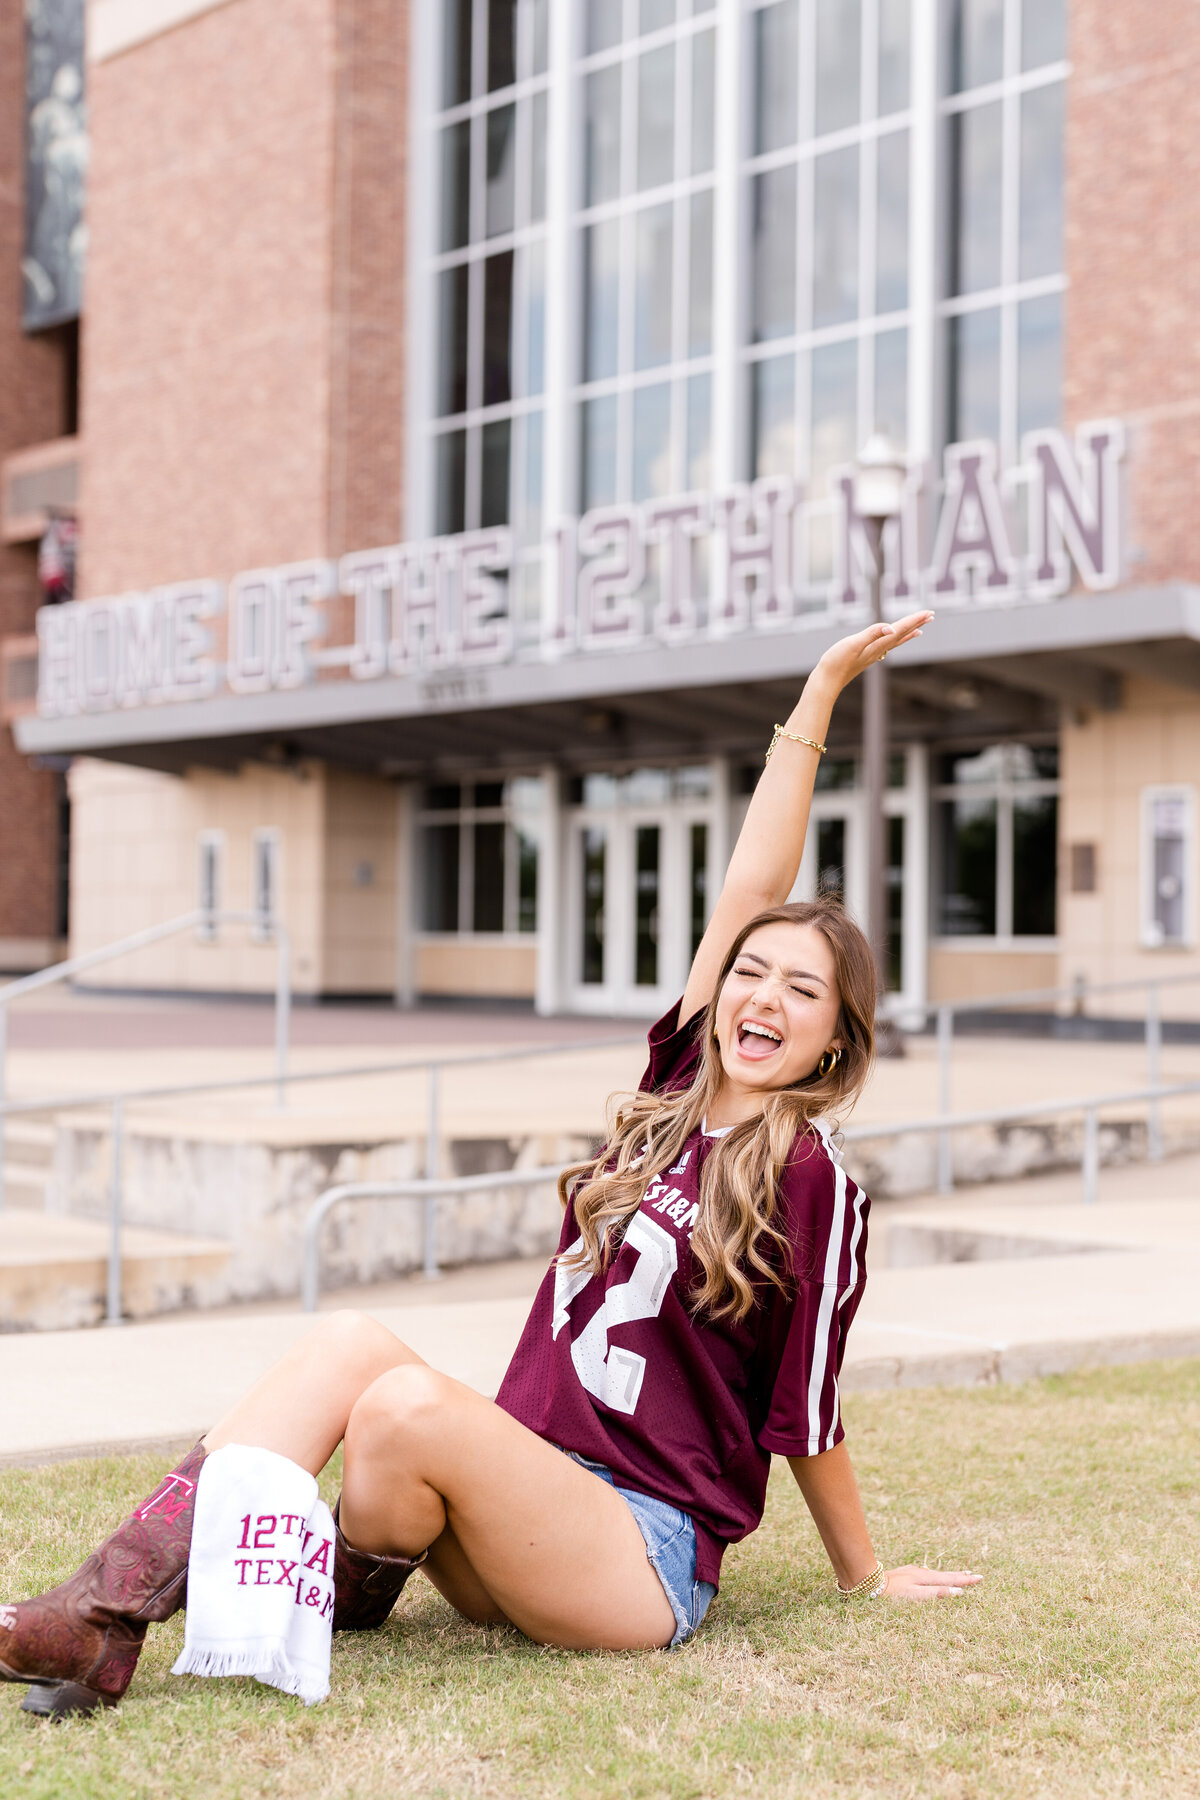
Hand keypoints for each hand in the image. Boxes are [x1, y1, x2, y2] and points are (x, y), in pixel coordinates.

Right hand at [815, 611, 932, 691]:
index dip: (914, 620)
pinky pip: (885, 646)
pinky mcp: (865, 656)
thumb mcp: (853, 644)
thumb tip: (892, 628)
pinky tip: (893, 640)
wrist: (826, 682)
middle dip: (916, 624)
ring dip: (908, 632)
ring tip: (920, 628)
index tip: (929, 613)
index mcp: (877, 644)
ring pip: (896, 640)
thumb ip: (871, 634)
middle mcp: (878, 650)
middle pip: (902, 634)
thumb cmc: (836, 662)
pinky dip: (894, 640)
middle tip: (931, 615)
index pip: (900, 629)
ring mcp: (872, 654)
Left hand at [880, 1563, 981, 1601]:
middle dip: (960, 1576)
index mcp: (925, 1578)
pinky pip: (926, 1575)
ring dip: (949, 1575)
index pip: (950, 1580)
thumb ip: (936, 1594)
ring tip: (959, 1575)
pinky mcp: (904, 1576)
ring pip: (935, 1574)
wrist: (868, 1583)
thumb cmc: (891, 1594)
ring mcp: (911, 1573)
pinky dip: (936, 1576)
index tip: (979, 1578)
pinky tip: (933, 1577)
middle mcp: (920, 1573)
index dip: (965, 1581)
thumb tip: (958, 1592)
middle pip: (944, 1575)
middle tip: (974, 1575)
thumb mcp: (915, 1596)